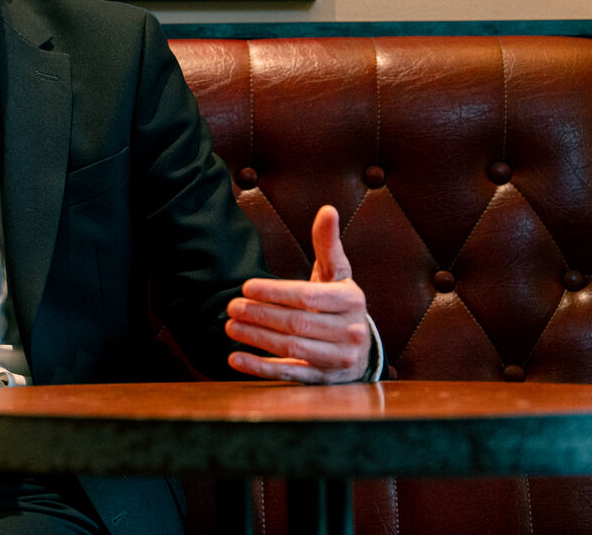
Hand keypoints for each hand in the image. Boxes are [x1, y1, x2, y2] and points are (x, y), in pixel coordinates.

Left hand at [224, 205, 371, 383]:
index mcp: (352, 300)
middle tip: (232, 306)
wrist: (361, 347)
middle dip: (260, 315)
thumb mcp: (337, 273)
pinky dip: (260, 369)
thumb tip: (327, 209)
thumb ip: (327, 245)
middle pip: (297, 324)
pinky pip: (290, 375)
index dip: (275, 292)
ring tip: (230, 327)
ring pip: (292, 350)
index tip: (247, 286)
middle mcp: (351, 332)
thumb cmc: (339, 303)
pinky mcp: (325, 381)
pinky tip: (235, 359)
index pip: (308, 296)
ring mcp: (340, 360)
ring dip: (257, 339)